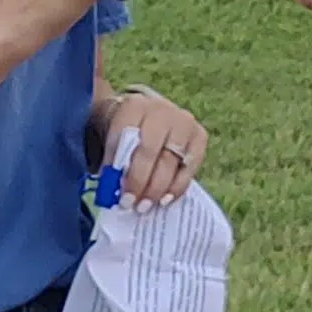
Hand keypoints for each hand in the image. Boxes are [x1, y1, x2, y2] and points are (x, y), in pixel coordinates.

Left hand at [99, 90, 209, 211]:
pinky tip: (164, 200)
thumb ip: (111, 159)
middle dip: (138, 180)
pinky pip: (190, 166)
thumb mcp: (111, 137)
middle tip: (129, 203)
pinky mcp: (199, 135)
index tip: (113, 190)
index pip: (124, 136)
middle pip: (149, 150)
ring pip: (170, 160)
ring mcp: (184, 121)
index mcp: (134, 106)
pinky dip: (177, 186)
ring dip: (157, 188)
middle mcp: (161, 110)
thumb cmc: (126, 132)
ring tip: (144, 206)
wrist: (148, 118)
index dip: (118, 165)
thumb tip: (112, 189)